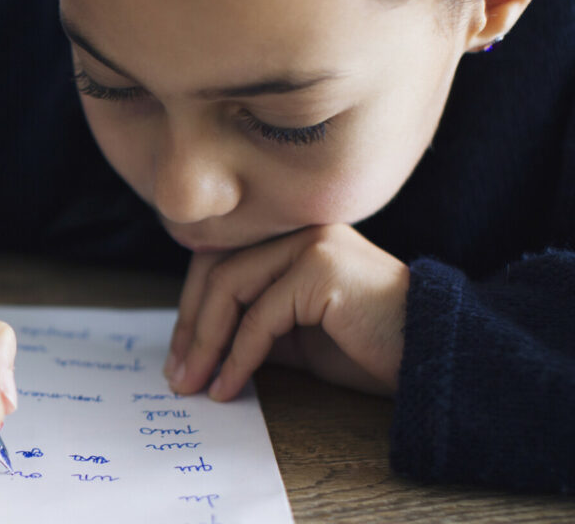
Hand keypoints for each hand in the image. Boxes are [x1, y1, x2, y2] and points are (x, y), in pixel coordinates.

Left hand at [164, 224, 407, 399]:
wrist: (438, 357)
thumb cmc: (372, 348)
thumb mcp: (299, 337)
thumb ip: (257, 327)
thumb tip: (203, 348)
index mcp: (293, 238)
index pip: (222, 259)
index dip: (194, 308)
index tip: (181, 356)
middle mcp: (301, 230)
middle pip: (217, 267)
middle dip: (191, 326)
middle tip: (177, 375)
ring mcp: (312, 243)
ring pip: (231, 287)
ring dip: (205, 342)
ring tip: (193, 385)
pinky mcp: (322, 269)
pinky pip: (260, 316)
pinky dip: (237, 356)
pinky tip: (227, 386)